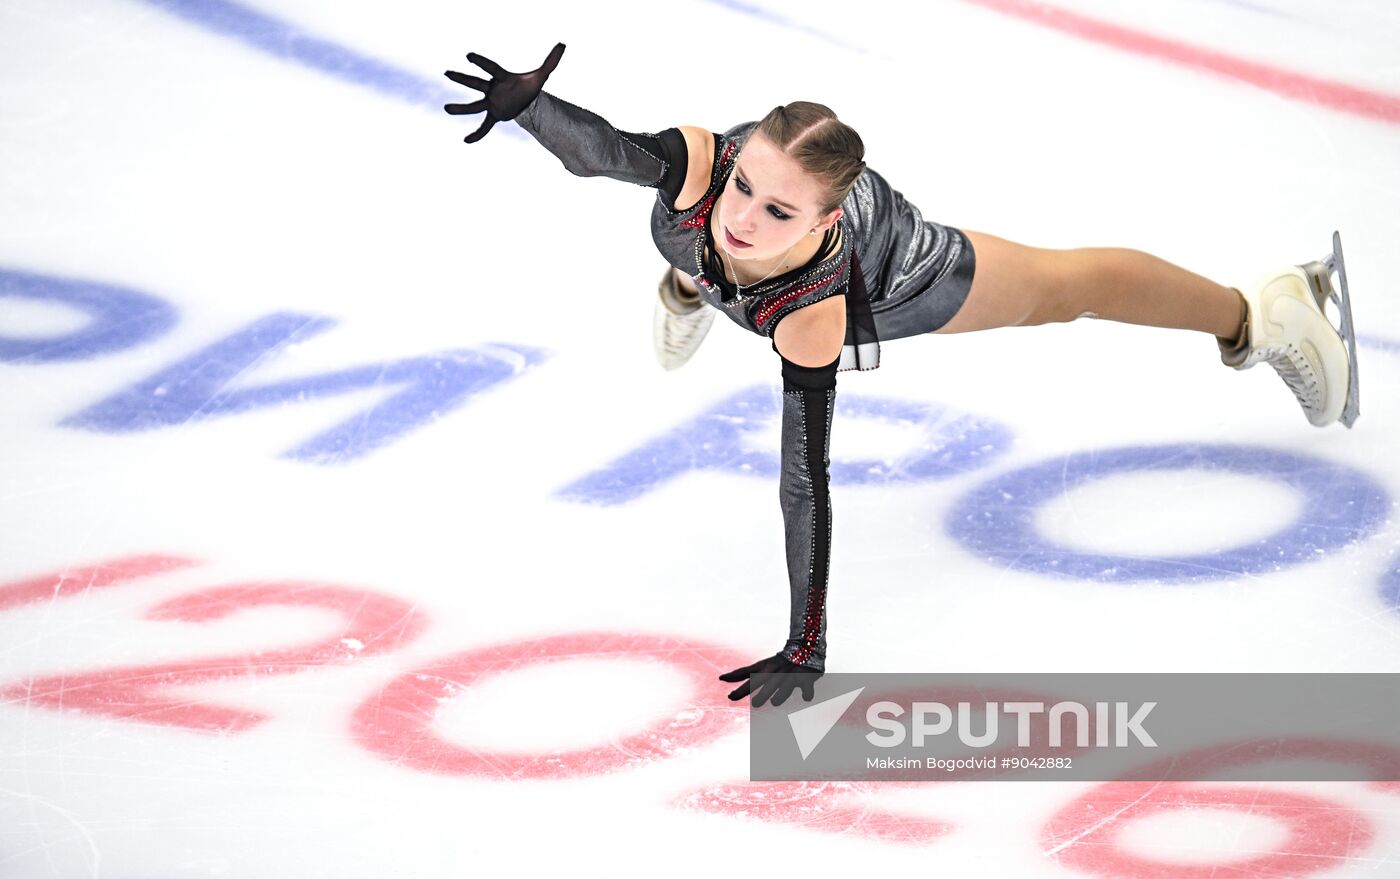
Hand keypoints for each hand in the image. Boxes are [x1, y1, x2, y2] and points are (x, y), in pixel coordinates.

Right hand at [444, 42, 565, 142]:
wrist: (528, 102)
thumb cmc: (530, 86)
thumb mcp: (542, 75)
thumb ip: (551, 61)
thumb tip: (563, 45)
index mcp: (502, 77)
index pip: (491, 68)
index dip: (481, 62)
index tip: (468, 56)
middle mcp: (493, 89)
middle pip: (476, 83)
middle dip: (462, 78)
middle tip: (447, 73)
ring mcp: (492, 102)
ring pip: (474, 106)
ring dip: (461, 108)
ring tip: (446, 108)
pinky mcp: (495, 115)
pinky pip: (484, 126)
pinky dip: (477, 134)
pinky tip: (467, 141)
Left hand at [719, 653, 821, 706]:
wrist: (803, 648)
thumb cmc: (776, 663)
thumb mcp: (759, 666)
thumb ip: (741, 673)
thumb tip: (721, 678)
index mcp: (765, 669)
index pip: (750, 679)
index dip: (741, 689)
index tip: (730, 697)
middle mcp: (777, 672)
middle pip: (768, 683)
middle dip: (762, 693)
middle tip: (755, 704)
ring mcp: (791, 675)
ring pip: (786, 686)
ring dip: (782, 694)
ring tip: (775, 702)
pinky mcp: (806, 678)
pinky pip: (807, 687)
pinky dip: (807, 692)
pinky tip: (806, 698)